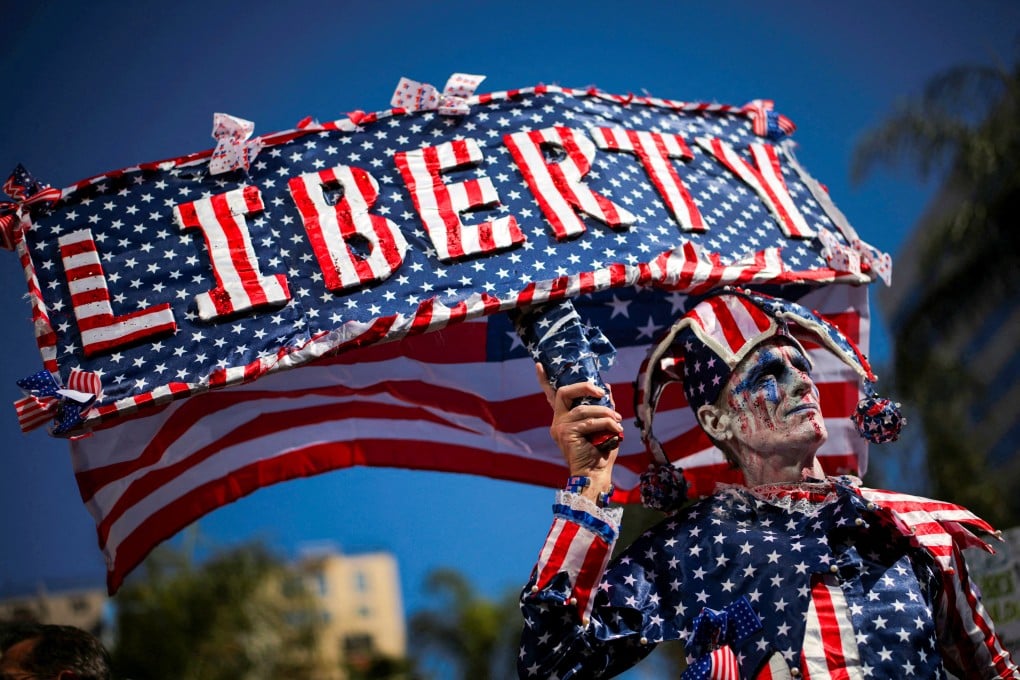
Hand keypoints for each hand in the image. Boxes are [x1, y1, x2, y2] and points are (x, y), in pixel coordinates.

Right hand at [537, 365, 622, 497]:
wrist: (595, 475)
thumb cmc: (600, 452)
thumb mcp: (603, 426)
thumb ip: (602, 408)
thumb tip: (607, 388)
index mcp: (563, 419)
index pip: (550, 396)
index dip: (543, 380)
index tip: (539, 365)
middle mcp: (557, 422)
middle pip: (563, 392)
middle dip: (583, 387)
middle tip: (601, 392)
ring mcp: (560, 428)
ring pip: (583, 409)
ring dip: (604, 413)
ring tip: (617, 420)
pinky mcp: (566, 434)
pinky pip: (589, 422)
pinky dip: (605, 424)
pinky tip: (616, 430)